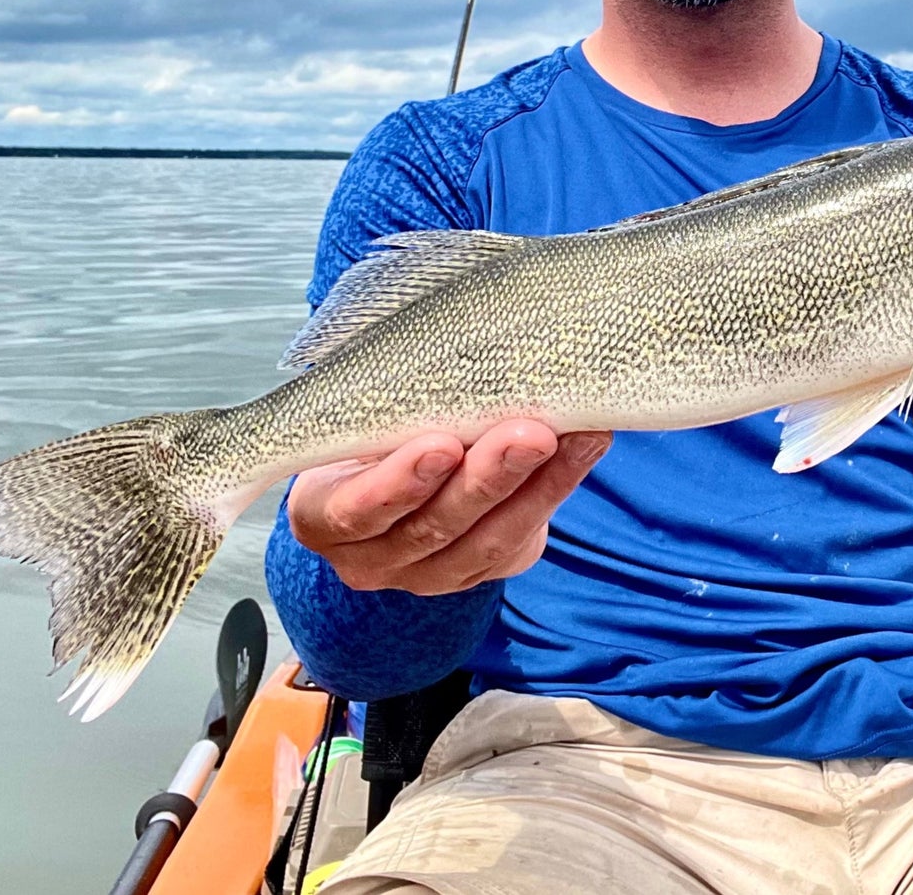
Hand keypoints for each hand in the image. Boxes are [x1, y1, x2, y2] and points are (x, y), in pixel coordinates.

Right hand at [287, 419, 611, 595]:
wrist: (391, 469)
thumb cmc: (368, 426)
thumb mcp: (357, 413)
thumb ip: (386, 398)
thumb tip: (444, 338)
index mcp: (325, 516)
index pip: (357, 510)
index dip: (399, 484)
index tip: (441, 444)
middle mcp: (372, 558)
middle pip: (433, 527)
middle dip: (487, 479)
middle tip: (529, 435)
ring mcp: (429, 574)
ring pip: (488, 540)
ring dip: (539, 484)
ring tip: (576, 435)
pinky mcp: (482, 569)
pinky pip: (523, 538)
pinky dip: (559, 485)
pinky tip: (587, 442)